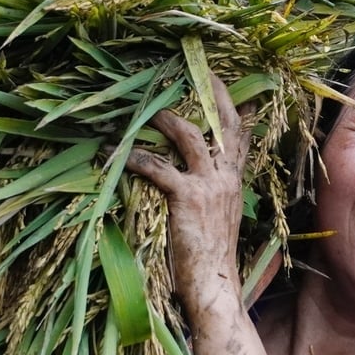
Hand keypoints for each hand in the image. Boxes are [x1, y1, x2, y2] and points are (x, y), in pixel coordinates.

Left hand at [125, 73, 251, 321]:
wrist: (215, 288)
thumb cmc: (212, 261)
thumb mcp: (221, 221)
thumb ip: (215, 196)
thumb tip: (204, 185)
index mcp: (234, 182)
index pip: (241, 135)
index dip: (236, 108)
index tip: (230, 84)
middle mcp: (226, 177)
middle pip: (222, 122)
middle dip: (210, 91)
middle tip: (196, 67)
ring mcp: (208, 185)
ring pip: (187, 134)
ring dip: (164, 117)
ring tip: (145, 107)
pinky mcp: (186, 198)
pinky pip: (156, 166)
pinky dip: (133, 157)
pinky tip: (114, 153)